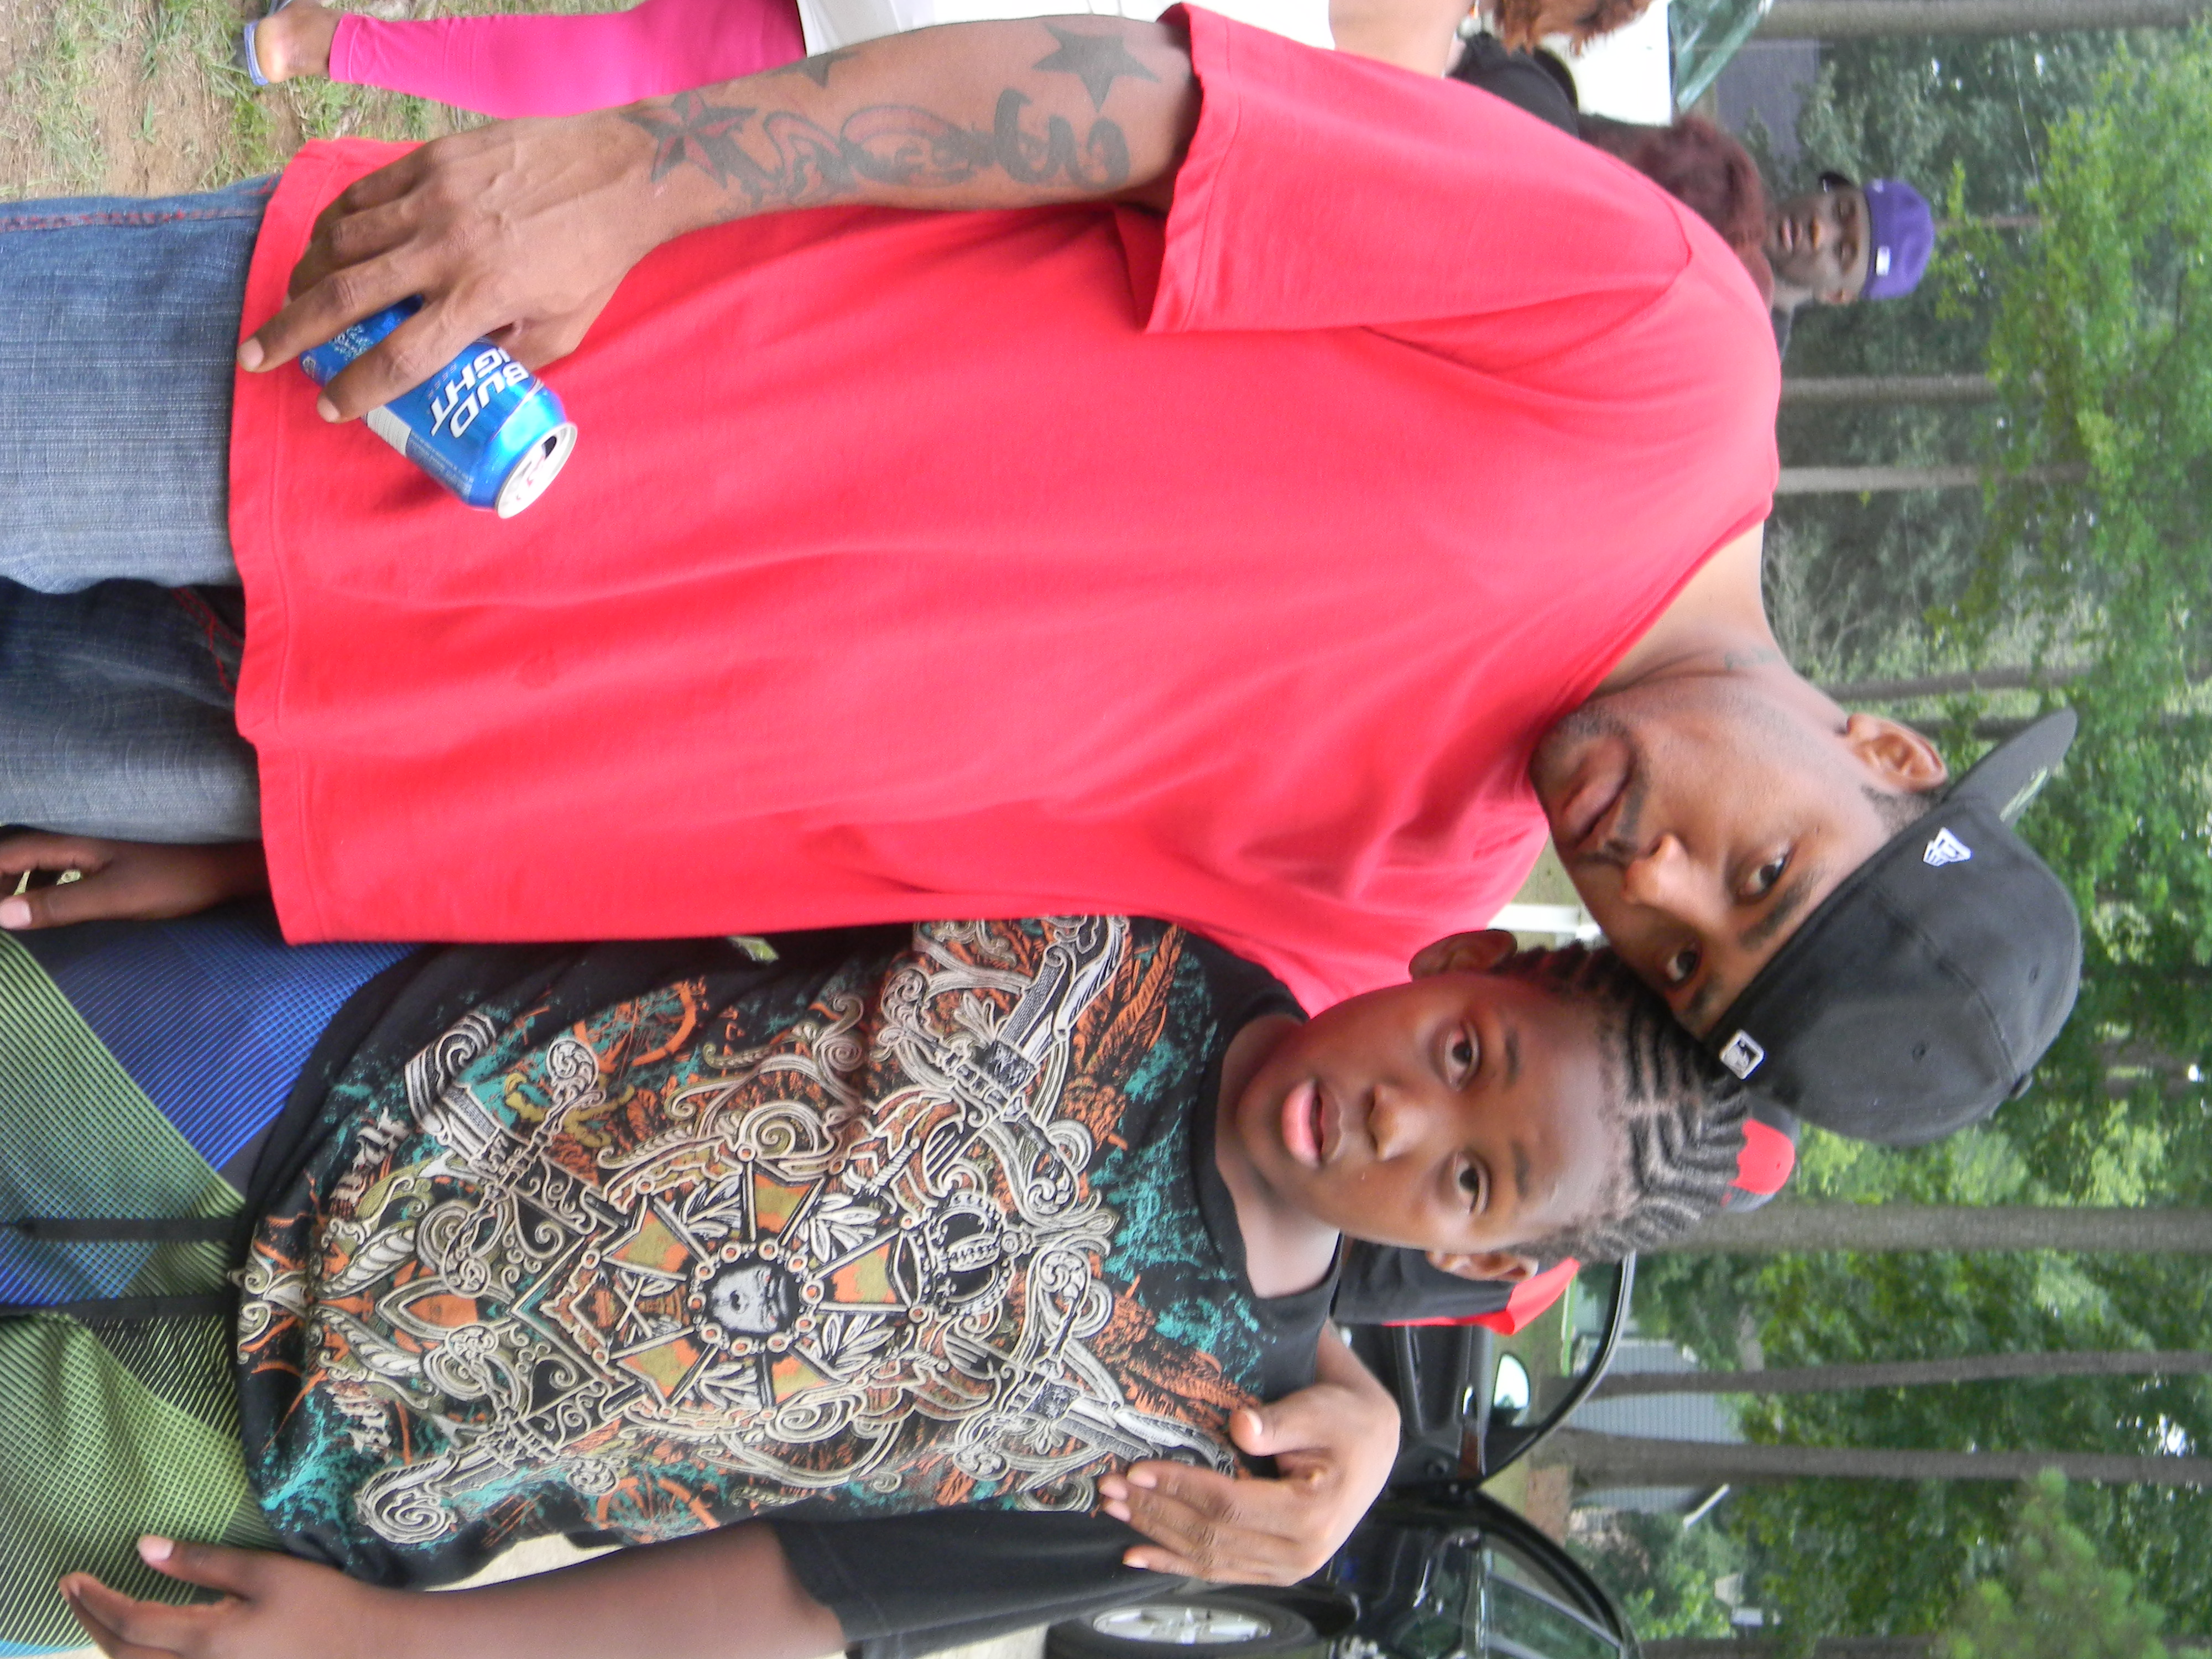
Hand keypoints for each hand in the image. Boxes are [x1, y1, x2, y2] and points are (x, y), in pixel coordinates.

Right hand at [0, 834, 268, 929]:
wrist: (234, 859)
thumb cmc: (178, 878)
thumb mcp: (115, 899)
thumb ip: (57, 905)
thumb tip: (0, 915)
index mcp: (72, 836)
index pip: (6, 852)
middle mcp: (78, 825)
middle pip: (16, 844)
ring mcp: (96, 830)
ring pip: (38, 847)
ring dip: (17, 874)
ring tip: (11, 906)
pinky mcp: (112, 841)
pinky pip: (61, 852)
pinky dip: (43, 872)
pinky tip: (47, 895)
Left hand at [62, 1537, 416, 1658]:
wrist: (365, 1646)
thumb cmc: (323, 1603)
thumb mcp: (265, 1573)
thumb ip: (203, 1562)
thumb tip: (144, 1548)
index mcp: (207, 1640)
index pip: (131, 1623)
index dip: (96, 1601)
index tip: (72, 1577)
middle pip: (123, 1656)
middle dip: (90, 1623)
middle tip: (72, 1591)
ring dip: (111, 1644)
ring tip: (98, 1613)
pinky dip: (139, 1657)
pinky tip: (142, 1639)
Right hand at [239, 113, 655, 419]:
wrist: (618, 173)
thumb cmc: (593, 260)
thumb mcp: (562, 330)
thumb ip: (508, 358)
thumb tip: (460, 375)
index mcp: (482, 298)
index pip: (400, 358)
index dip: (356, 389)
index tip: (328, 406)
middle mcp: (447, 249)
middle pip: (346, 299)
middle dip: (290, 334)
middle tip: (257, 358)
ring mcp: (433, 199)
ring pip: (340, 241)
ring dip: (303, 278)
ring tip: (288, 305)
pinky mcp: (430, 160)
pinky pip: (361, 196)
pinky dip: (331, 225)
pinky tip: (321, 248)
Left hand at [1101, 1327, 1398, 1584]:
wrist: (1375, 1446)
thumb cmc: (1347, 1422)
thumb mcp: (1320, 1409)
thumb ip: (1279, 1420)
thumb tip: (1240, 1426)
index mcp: (1310, 1514)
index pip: (1228, 1504)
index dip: (1180, 1486)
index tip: (1138, 1468)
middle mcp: (1300, 1552)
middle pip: (1210, 1535)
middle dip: (1155, 1510)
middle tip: (1109, 1489)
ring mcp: (1287, 1567)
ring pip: (1208, 1557)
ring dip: (1157, 1535)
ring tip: (1114, 1512)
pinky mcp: (1275, 1568)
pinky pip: (1218, 1570)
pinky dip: (1176, 1563)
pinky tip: (1143, 1555)